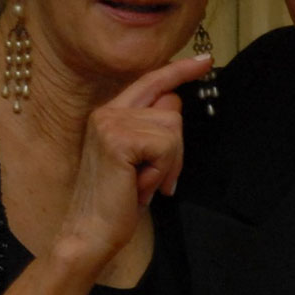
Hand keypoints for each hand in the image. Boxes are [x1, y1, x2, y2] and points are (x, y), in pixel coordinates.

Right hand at [57, 54, 212, 261]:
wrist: (90, 233)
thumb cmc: (117, 200)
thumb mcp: (138, 157)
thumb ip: (152, 128)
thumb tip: (175, 101)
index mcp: (110, 113)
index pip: (151, 81)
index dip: (179, 70)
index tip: (205, 61)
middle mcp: (107, 112)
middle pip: (172, 107)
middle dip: (176, 146)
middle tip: (158, 177)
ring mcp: (111, 123)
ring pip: (173, 128)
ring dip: (169, 163)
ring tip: (144, 183)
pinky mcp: (119, 140)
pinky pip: (166, 146)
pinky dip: (162, 170)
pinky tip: (140, 186)